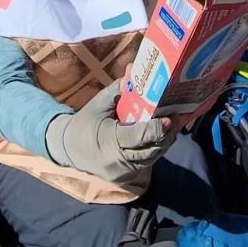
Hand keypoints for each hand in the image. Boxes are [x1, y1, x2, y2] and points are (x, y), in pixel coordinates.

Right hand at [45, 80, 178, 181]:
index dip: (156, 128)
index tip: (170, 118)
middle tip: (179, 117)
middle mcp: (116, 160)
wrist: (68, 149)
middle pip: (151, 148)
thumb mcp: (99, 103)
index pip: (138, 137)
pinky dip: (156, 149)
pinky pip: (147, 162)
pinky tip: (162, 135)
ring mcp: (122, 172)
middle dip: (167, 134)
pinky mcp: (125, 178)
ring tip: (174, 124)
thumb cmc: (86, 122)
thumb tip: (134, 68)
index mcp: (108, 140)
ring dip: (164, 141)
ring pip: (153, 157)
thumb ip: (119, 89)